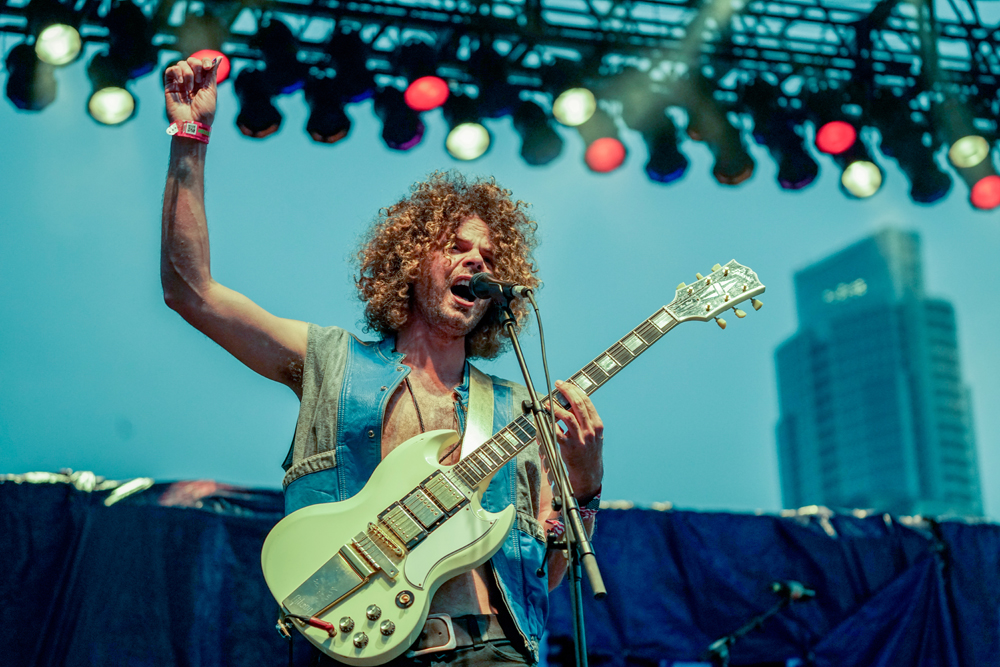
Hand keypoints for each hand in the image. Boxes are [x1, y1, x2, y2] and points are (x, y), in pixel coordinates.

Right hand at [164, 56, 218, 127]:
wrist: (192, 124)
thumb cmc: (204, 112)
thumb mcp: (211, 91)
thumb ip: (212, 74)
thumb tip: (218, 58)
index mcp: (203, 82)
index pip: (202, 64)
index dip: (205, 61)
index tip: (207, 67)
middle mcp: (191, 81)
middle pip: (192, 61)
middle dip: (197, 67)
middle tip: (199, 81)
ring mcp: (180, 83)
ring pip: (181, 64)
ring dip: (188, 74)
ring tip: (190, 89)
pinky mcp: (170, 85)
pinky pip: (170, 70)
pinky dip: (176, 72)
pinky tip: (181, 83)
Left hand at [551, 380, 603, 498]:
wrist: (588, 472)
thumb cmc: (589, 451)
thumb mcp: (594, 434)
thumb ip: (585, 419)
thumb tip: (570, 402)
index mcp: (597, 425)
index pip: (587, 401)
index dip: (575, 390)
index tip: (566, 384)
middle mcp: (590, 430)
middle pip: (578, 405)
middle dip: (567, 391)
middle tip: (558, 385)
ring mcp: (580, 439)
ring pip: (568, 417)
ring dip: (556, 407)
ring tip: (548, 402)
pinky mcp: (569, 447)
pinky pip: (557, 432)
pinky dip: (550, 423)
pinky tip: (545, 418)